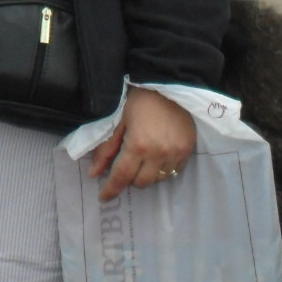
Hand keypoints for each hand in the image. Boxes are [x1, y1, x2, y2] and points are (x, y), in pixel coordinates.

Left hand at [85, 87, 197, 201]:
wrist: (169, 83)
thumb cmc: (139, 98)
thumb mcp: (117, 120)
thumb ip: (106, 148)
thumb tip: (94, 173)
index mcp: (138, 145)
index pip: (121, 177)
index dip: (111, 189)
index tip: (103, 198)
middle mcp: (158, 154)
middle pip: (141, 182)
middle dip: (129, 178)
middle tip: (125, 165)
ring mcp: (175, 154)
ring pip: (158, 179)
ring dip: (146, 174)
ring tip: (142, 158)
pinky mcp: (187, 150)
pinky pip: (173, 171)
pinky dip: (162, 169)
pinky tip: (157, 155)